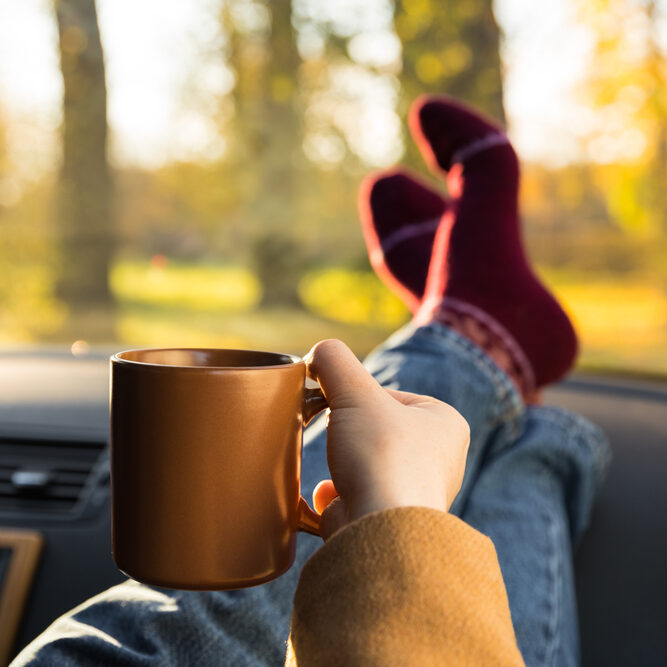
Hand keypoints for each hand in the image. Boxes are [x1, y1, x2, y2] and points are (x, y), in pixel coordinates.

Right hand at [305, 339, 469, 539]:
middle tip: (338, 438)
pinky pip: (354, 497)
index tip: (340, 406)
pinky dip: (334, 496)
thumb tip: (317, 353)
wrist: (381, 531)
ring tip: (341, 468)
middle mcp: (438, 460)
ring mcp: (414, 494)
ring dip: (341, 464)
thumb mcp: (356, 392)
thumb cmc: (382, 455)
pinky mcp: (389, 522)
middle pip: (374, 430)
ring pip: (362, 463)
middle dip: (347, 433)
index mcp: (445, 423)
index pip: (389, 396)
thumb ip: (335, 361)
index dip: (356, 397)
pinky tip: (328, 497)